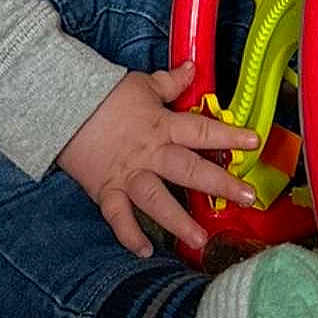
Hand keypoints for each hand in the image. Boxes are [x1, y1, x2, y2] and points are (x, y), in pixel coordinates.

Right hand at [55, 62, 259, 256]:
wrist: (63, 105)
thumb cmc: (105, 93)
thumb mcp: (143, 84)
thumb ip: (171, 82)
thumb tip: (192, 67)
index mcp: (162, 126)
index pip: (202, 130)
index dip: (230, 135)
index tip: (254, 142)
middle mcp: (150, 153)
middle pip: (189, 169)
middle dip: (220, 183)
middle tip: (247, 198)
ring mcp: (128, 174)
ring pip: (157, 200)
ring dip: (180, 222)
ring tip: (202, 241)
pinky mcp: (106, 190)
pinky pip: (118, 217)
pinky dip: (129, 235)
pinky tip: (145, 251)